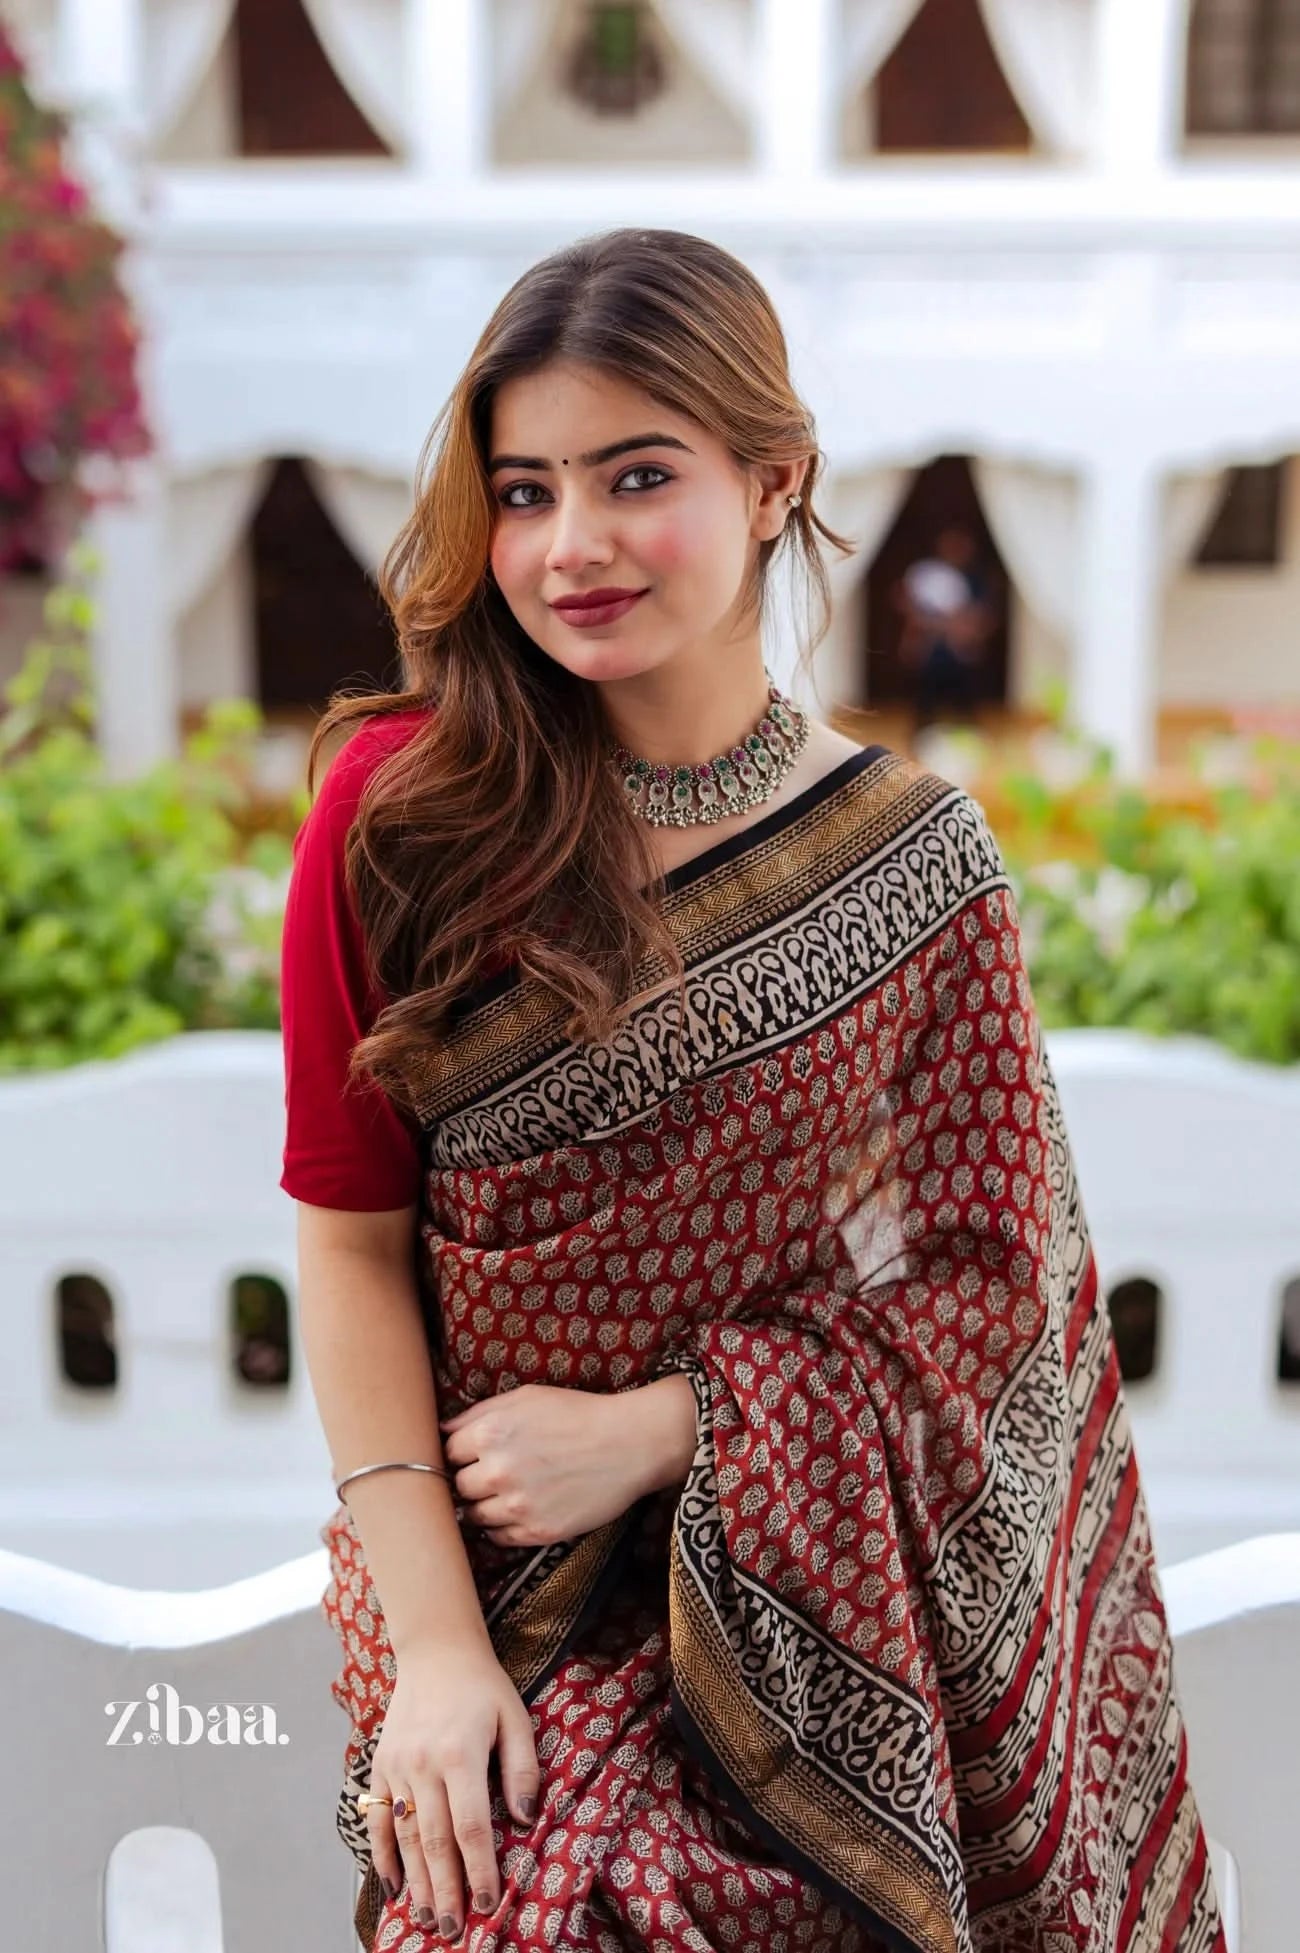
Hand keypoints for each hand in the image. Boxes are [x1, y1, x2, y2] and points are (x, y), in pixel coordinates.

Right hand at [366, 1634, 538, 1939]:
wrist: (435, 1651)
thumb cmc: (482, 1687)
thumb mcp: (515, 1718)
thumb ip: (521, 1769)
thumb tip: (526, 1819)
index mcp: (460, 1754)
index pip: (471, 1826)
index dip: (479, 1870)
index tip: (489, 1903)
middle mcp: (423, 1764)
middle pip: (435, 1840)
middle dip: (446, 1890)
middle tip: (454, 1929)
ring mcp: (396, 1767)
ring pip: (404, 1836)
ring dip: (416, 1881)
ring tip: (427, 1917)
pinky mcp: (379, 1766)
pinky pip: (375, 1819)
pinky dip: (382, 1855)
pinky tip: (393, 1885)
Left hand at [440, 1379, 694, 1547]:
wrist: (628, 1444)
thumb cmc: (577, 1414)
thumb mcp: (525, 1398)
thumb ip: (478, 1413)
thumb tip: (442, 1432)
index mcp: (490, 1434)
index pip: (447, 1453)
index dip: (461, 1452)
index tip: (472, 1454)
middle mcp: (497, 1472)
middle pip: (458, 1487)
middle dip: (471, 1479)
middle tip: (493, 1472)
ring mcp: (517, 1506)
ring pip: (474, 1516)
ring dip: (484, 1505)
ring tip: (508, 1491)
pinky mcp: (537, 1532)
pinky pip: (499, 1538)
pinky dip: (502, 1527)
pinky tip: (519, 1509)